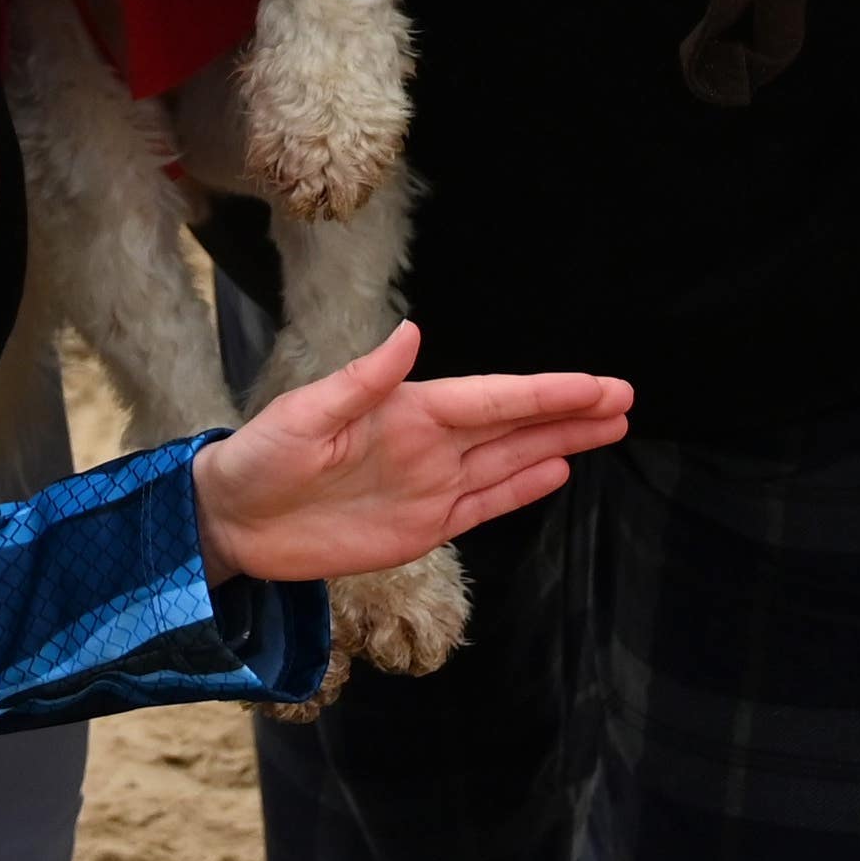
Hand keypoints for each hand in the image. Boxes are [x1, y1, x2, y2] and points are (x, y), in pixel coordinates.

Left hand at [191, 324, 629, 585]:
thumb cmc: (261, 457)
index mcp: (408, 411)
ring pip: (511, 460)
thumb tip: (412, 334)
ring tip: (610, 428)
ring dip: (559, 445)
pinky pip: (484, 502)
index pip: (494, 400)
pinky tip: (557, 471)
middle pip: (516, 425)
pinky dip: (522, 488)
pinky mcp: (422, 526)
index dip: (548, 393)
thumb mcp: (305, 416)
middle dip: (570, 412)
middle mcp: (430, 445)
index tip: (598, 385)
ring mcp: (431, 486)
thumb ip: (362, 381)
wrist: (235, 521)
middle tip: (625, 401)